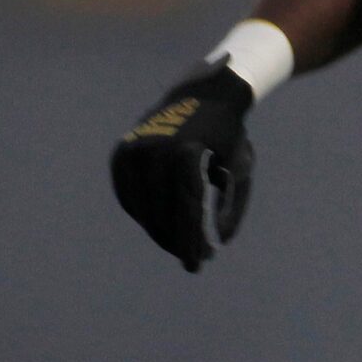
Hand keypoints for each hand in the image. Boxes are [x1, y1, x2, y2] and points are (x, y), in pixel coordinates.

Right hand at [110, 64, 256, 271]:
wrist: (203, 96)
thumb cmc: (228, 137)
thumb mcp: (240, 170)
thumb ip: (231, 209)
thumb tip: (213, 245)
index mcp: (188, 154)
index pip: (187, 210)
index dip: (190, 242)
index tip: (195, 266)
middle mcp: (155, 151)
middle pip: (162, 213)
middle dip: (177, 240)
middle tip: (193, 259)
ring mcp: (134, 150)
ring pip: (142, 208)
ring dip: (159, 231)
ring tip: (180, 244)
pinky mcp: (121, 153)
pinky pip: (128, 196)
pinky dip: (142, 213)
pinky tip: (160, 225)